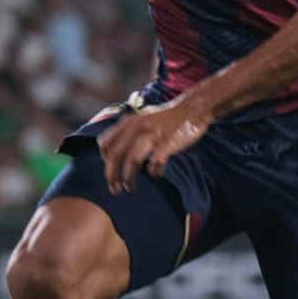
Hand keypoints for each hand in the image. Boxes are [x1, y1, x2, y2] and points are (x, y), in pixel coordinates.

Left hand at [97, 96, 212, 193]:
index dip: (105, 161)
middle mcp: (137, 128)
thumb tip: (118, 154)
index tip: (111, 171)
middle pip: (115, 156)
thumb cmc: (168, 117)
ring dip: (129, 178)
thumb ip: (129, 132)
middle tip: (115, 190)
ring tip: (130, 188)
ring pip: (132, 161)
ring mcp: (151, 136)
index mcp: (128, 123)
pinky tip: (157, 173)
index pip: (105, 144)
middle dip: (112, 176)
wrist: (192, 108)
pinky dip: (154, 172)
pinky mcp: (166, 144)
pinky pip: (155, 164)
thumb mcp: (142, 119)